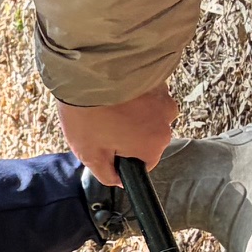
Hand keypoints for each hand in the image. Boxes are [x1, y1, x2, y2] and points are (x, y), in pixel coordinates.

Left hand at [57, 86, 176, 185]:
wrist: (85, 70)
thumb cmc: (87, 114)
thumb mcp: (89, 153)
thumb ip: (107, 173)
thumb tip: (119, 181)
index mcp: (154, 144)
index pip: (144, 162)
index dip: (123, 156)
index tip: (106, 145)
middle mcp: (166, 119)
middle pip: (148, 136)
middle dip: (127, 133)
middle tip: (101, 123)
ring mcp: (164, 96)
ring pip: (148, 114)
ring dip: (131, 112)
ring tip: (106, 105)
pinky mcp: (157, 76)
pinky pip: (147, 94)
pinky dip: (133, 95)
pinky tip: (113, 91)